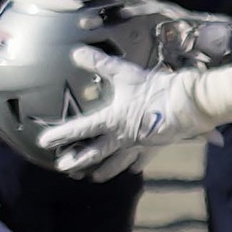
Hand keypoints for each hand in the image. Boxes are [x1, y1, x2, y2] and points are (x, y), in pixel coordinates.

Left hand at [34, 45, 231, 180]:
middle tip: (63, 168)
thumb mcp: (124, 73)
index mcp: (112, 119)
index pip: (81, 129)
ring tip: (94, 178)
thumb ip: (99, 63)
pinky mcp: (157, 145)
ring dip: (105, 170)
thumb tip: (76, 52)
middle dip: (78, 161)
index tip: (44, 142)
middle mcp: (123, 136)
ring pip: (118, 161)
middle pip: (96, 152)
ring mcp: (140, 144)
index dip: (61, 134)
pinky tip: (134, 170)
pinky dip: (137, 165)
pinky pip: (144, 158)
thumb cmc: (155, 89)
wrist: (187, 104)